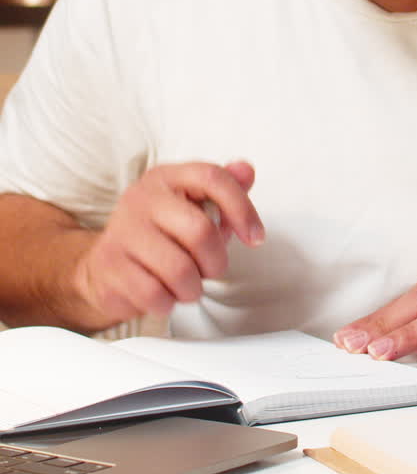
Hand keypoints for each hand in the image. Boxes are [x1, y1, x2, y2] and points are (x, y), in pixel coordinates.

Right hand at [73, 159, 263, 328]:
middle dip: (216, 262)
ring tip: (186, 285)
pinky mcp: (110, 266)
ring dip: (192, 288)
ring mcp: (122, 231)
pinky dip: (168, 303)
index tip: (256, 237)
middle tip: (209, 269)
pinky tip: (164, 294)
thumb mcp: (193, 208)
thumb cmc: (159, 237)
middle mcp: (142, 198)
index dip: (242, 209)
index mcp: (166, 177)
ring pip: (180, 270)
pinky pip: (155, 294)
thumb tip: (246, 171)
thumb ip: (223, 190)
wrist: (103, 267)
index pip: (212, 178)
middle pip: (201, 231)